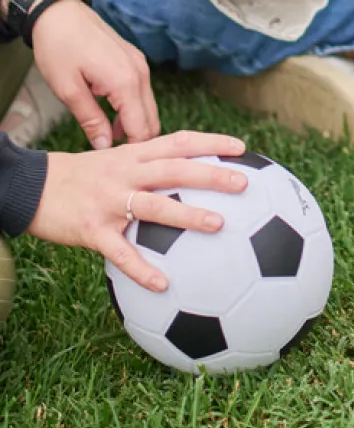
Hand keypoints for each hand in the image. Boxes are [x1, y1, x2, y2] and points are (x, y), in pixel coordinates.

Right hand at [27, 130, 250, 290]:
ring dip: (187, 216)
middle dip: (211, 174)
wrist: (34, 187)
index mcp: (135, 155)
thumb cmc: (85, 176)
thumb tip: (192, 174)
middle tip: (244, 183)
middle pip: (175, 169)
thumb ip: (150, 164)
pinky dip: (142, 269)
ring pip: (154, 206)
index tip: (241, 148)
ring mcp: (110, 201)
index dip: (210, 143)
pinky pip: (121, 252)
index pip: (179, 142)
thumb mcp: (117, 159)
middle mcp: (126, 173)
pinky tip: (163, 285)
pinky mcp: (92, 230)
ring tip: (219, 224)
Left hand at [29, 0, 158, 149]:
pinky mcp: (134, 61)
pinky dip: (132, 110)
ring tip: (107, 139)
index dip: (132, 151)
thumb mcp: (68, 90)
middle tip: (113, 157)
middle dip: (137, 141)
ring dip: (133, 125)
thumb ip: (90, 120)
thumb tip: (104, 147)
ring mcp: (140, 65)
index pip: (141, 129)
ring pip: (148, 107)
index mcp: (126, 82)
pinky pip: (141, 93)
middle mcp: (140, 73)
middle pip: (152, 120)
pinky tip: (110, 118)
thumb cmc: (59, 48)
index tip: (117, 167)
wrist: (60, 13)